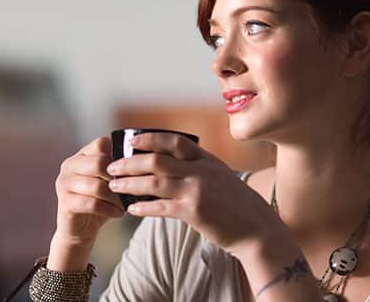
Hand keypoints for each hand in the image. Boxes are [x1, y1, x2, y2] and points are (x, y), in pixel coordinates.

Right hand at [53, 137, 125, 248]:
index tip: (130, 171)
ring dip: (115, 197)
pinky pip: (92, 204)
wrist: (80, 229)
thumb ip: (117, 169)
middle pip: (98, 163)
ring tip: (125, 204)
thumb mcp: (108, 182)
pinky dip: (110, 209)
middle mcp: (69, 166)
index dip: (119, 156)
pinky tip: (119, 213)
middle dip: (117, 178)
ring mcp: (64, 184)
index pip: (101, 144)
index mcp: (81, 155)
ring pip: (96, 186)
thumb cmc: (100, 201)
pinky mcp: (65, 203)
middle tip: (129, 189)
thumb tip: (144, 161)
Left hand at [106, 132, 282, 255]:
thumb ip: (199, 169)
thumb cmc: (238, 206)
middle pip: (157, 159)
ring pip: (154, 181)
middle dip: (130, 162)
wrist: (257, 229)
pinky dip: (143, 207)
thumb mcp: (221, 178)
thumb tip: (172, 167)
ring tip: (114, 186)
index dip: (150, 139)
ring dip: (129, 183)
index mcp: (207, 160)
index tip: (132, 141)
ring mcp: (197, 190)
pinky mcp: (194, 212)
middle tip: (112, 166)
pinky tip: (131, 209)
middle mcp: (201, 170)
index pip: (174, 141)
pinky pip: (161, 207)